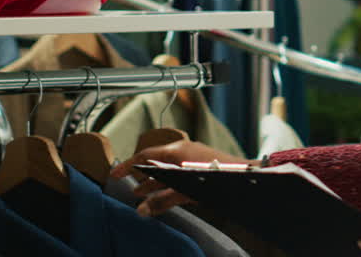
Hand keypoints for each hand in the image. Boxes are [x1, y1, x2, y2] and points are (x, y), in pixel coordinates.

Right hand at [108, 137, 257, 216]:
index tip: (115, 174)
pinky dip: (167, 182)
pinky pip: (177, 172)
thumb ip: (162, 201)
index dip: (128, 165)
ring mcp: (192, 156)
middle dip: (141, 176)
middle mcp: (183, 150)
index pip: (145, 156)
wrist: (245, 175)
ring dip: (154, 182)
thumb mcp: (184, 191)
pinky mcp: (199, 164)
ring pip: (166, 169)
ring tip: (141, 195)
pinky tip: (163, 194)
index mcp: (176, 151)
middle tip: (128, 188)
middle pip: (155, 162)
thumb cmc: (215, 178)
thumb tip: (142, 210)